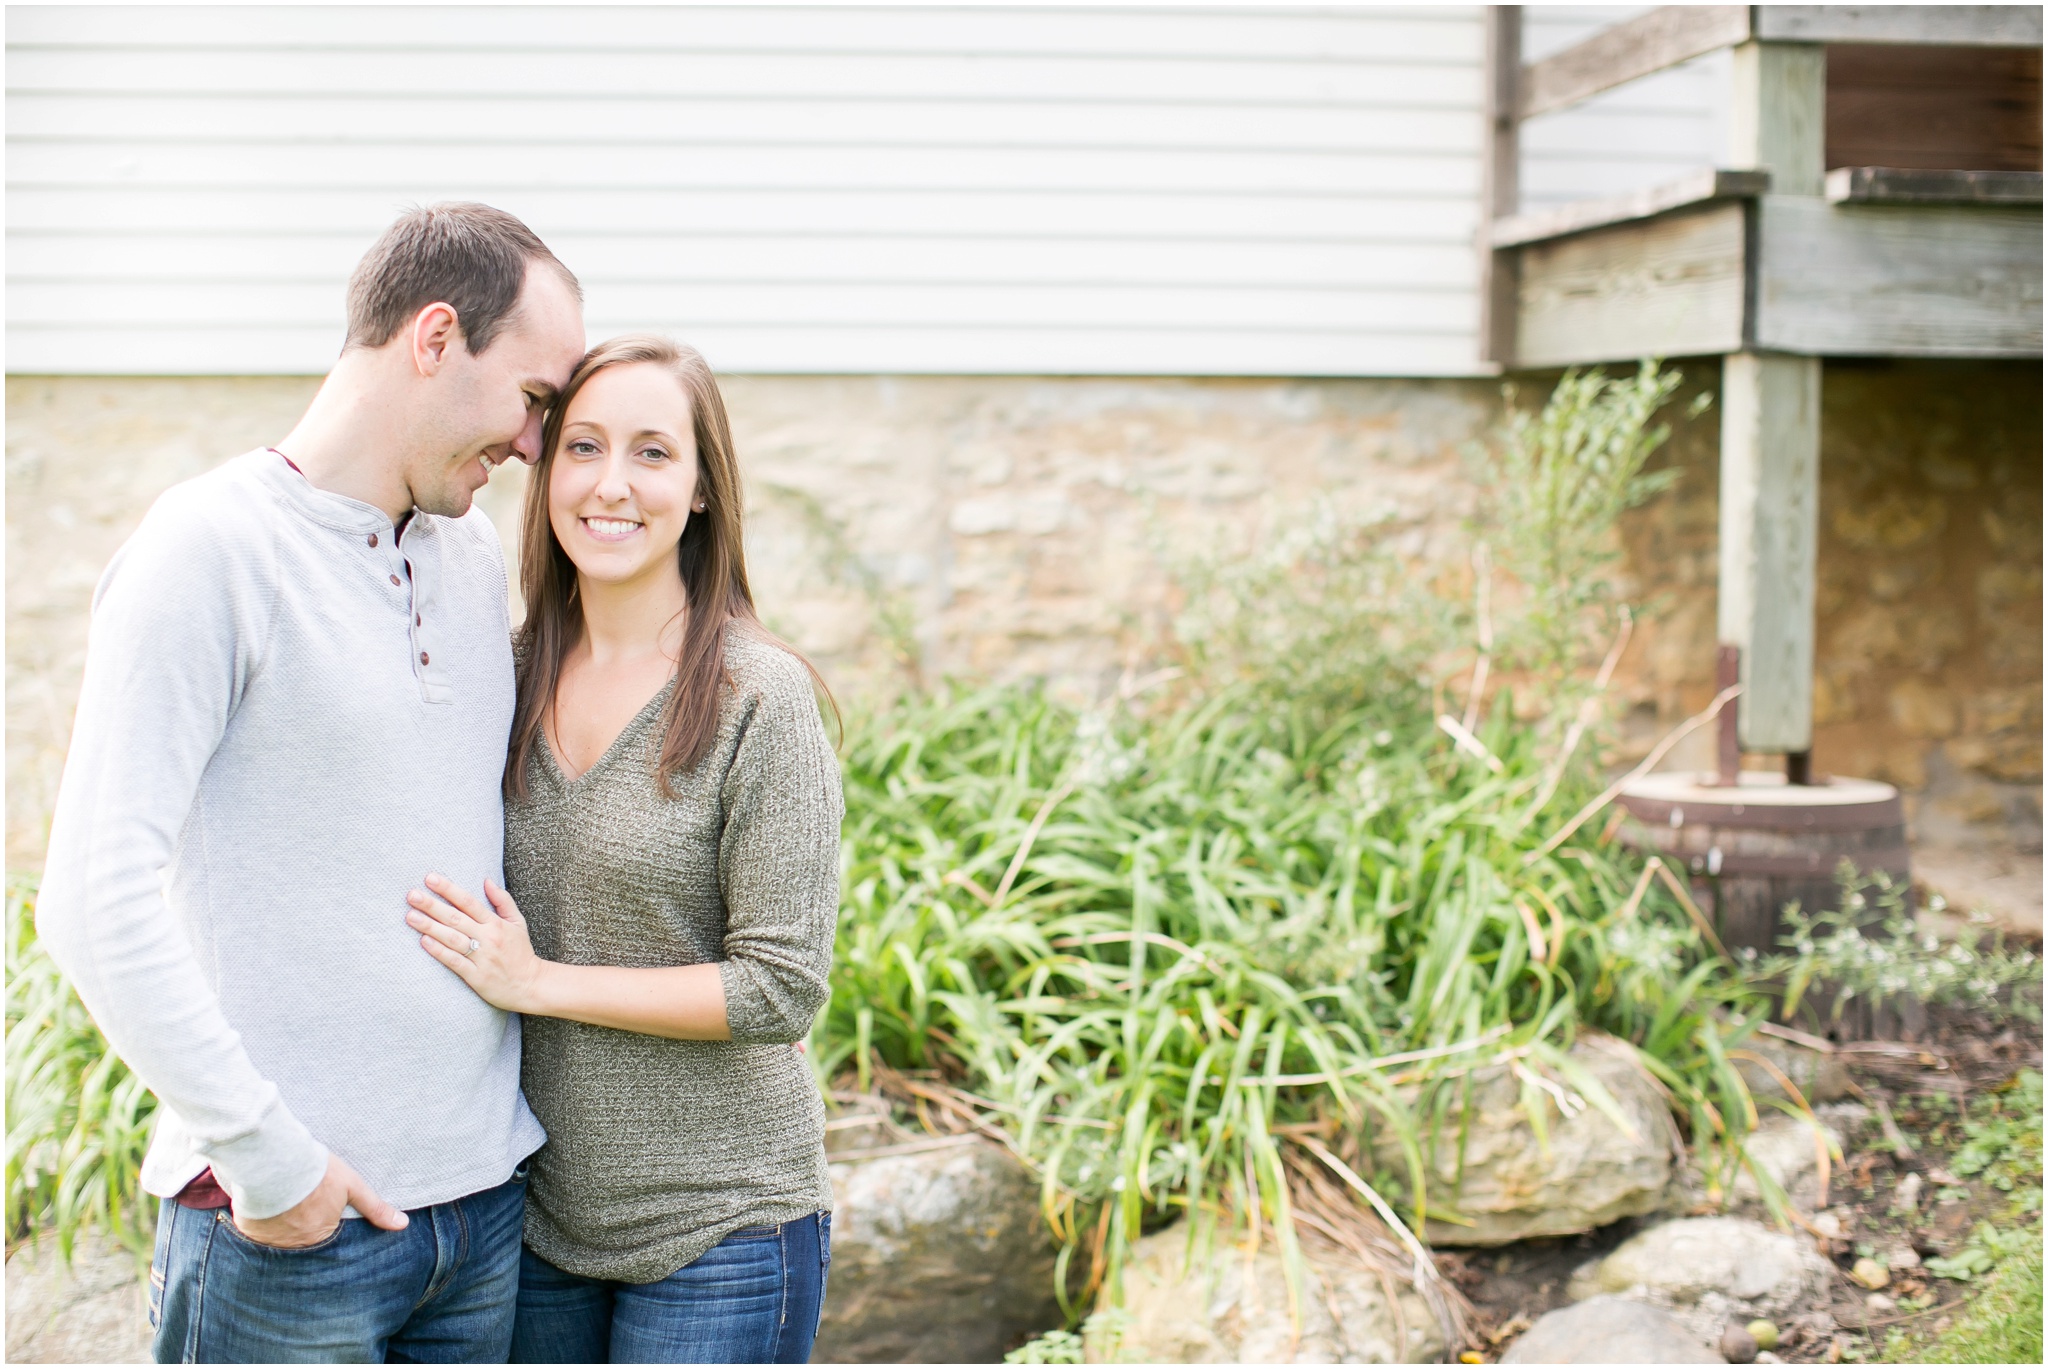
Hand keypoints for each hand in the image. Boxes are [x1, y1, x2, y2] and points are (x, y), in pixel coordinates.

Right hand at [233, 1152, 406, 1247]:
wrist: (274, 1160)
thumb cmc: (317, 1172)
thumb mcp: (352, 1185)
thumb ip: (375, 1208)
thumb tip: (402, 1225)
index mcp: (322, 1234)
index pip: (325, 1233)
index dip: (322, 1216)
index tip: (316, 1202)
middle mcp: (296, 1243)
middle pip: (301, 1236)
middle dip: (302, 1221)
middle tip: (300, 1199)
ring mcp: (271, 1239)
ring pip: (279, 1234)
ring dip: (281, 1221)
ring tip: (283, 1198)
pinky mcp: (249, 1230)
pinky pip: (256, 1231)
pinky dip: (260, 1220)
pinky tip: (264, 1202)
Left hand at [407, 874, 549, 1013]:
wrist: (531, 985)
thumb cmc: (521, 952)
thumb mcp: (517, 923)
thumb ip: (502, 901)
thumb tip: (486, 880)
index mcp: (496, 924)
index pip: (469, 902)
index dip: (449, 889)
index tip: (430, 878)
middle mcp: (488, 938)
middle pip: (456, 918)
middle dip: (432, 905)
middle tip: (412, 895)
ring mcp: (481, 958)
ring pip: (452, 938)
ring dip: (430, 926)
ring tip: (410, 916)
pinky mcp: (476, 976)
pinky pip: (455, 961)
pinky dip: (439, 951)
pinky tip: (424, 941)